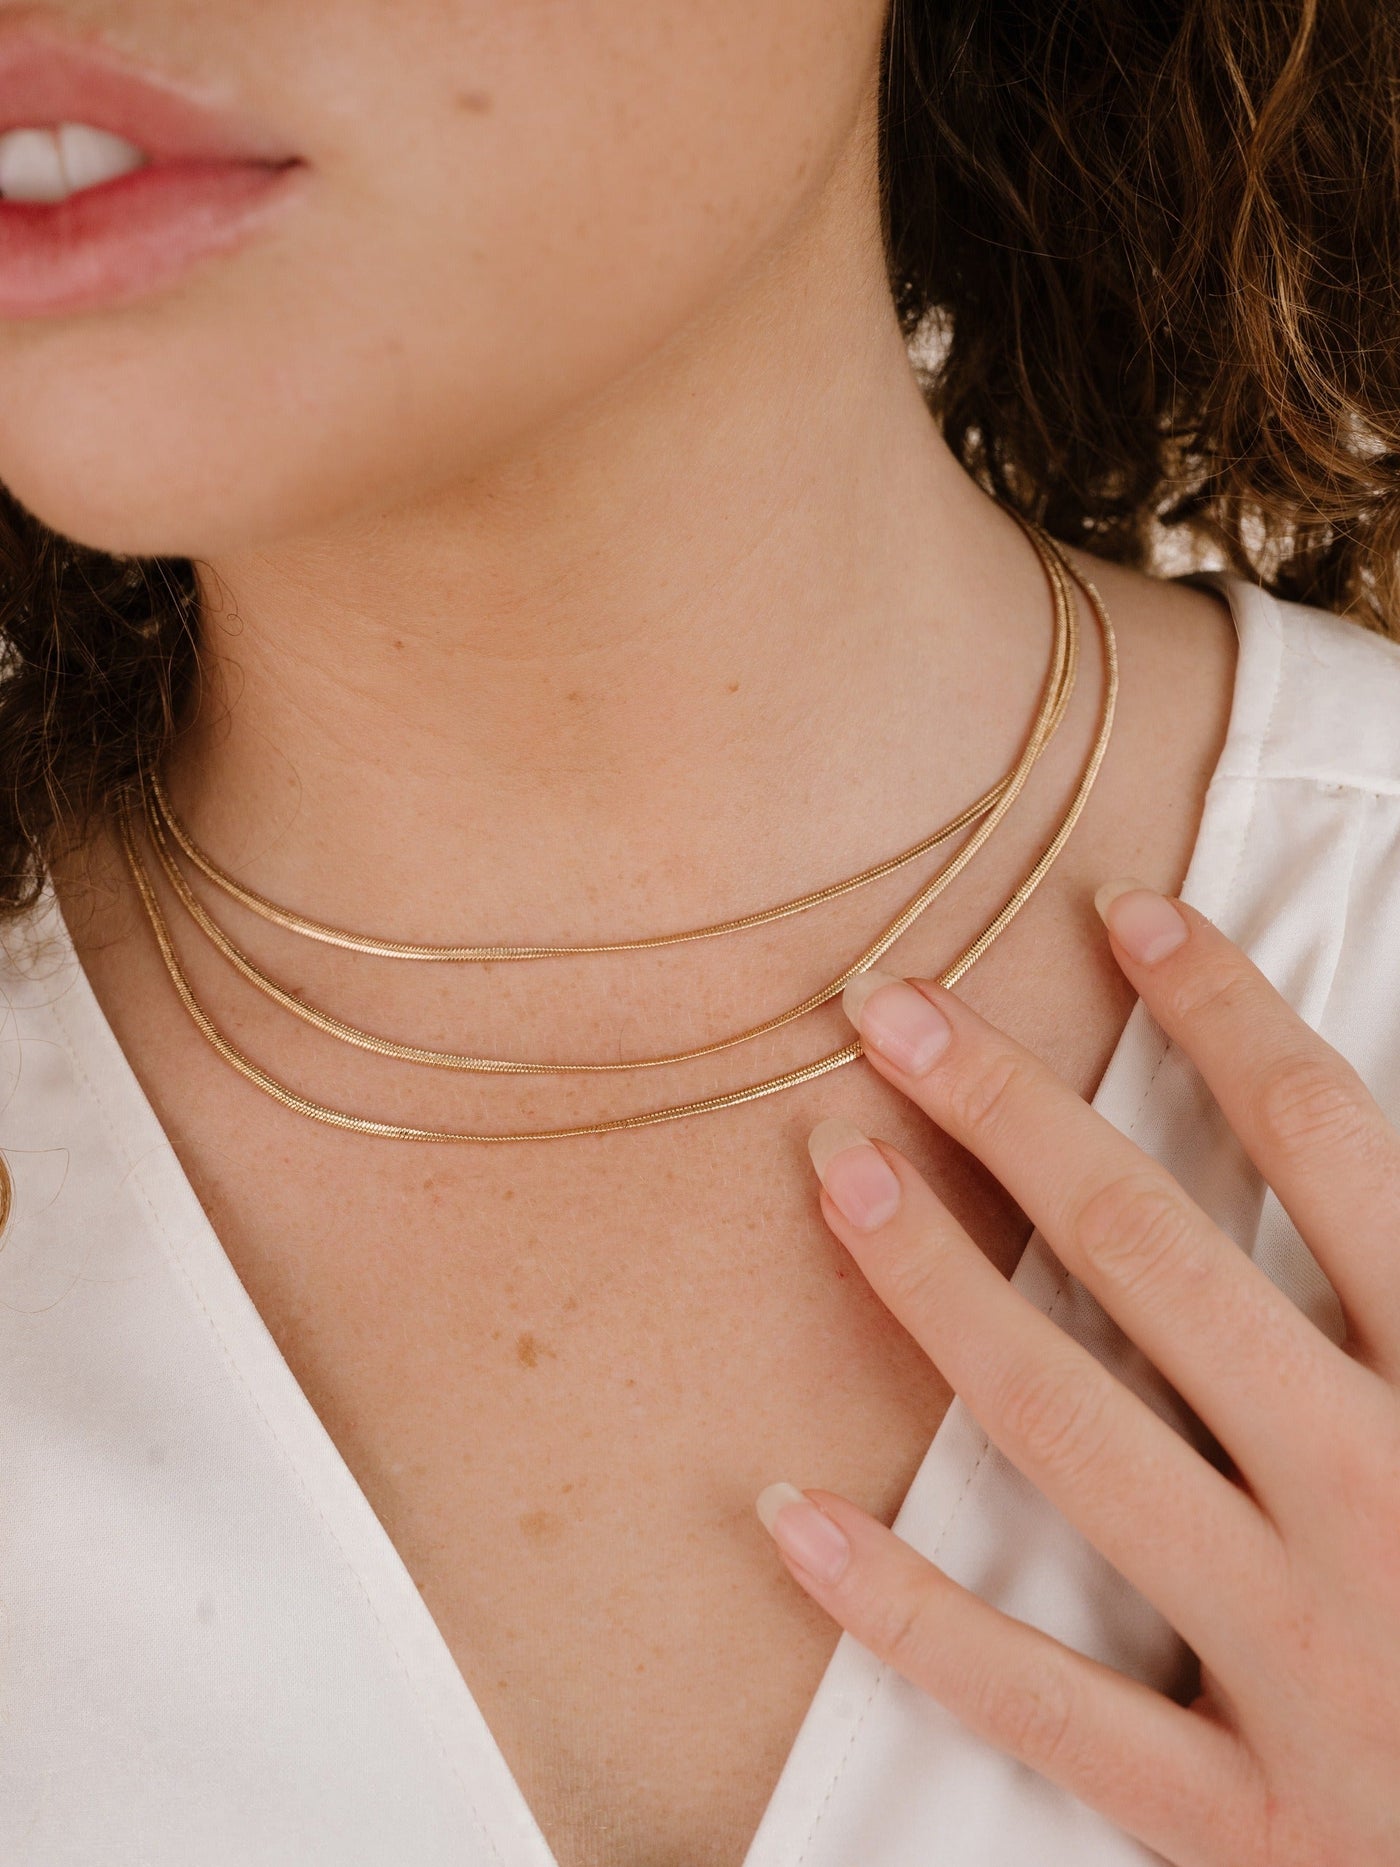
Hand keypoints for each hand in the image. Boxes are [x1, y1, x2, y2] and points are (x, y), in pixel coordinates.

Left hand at [757, 884, 1399, 1866]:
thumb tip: (1368, 1144)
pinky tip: (786, 1516)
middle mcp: (1381, 1505)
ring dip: (937, 1290)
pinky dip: (908, 1614)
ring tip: (835, 1169)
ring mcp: (1305, 1665)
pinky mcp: (1240, 1821)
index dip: (1224, 1013)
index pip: (1335, 1145)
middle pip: (1158, 1258)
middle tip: (895, 1008)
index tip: (1126, 915)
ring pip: (1074, 1439)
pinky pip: (1046, 1706)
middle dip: (1020, 1113)